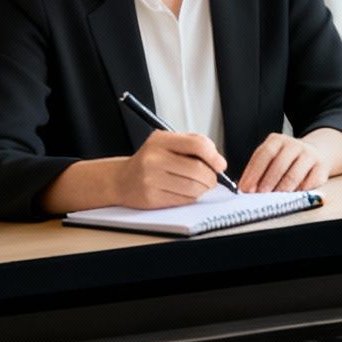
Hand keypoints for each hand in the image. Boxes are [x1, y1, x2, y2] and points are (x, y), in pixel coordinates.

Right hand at [113, 130, 227, 208]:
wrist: (122, 180)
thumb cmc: (149, 161)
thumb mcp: (166, 143)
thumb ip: (192, 145)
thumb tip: (218, 161)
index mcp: (160, 141)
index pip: (197, 145)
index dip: (214, 156)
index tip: (220, 164)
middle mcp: (154, 159)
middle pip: (198, 170)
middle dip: (211, 177)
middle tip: (211, 178)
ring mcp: (151, 179)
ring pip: (194, 188)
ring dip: (203, 189)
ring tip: (199, 185)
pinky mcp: (152, 198)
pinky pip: (184, 200)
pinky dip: (192, 197)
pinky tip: (185, 192)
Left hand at [237, 132, 327, 192]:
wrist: (314, 153)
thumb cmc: (286, 160)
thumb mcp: (271, 158)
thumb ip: (259, 170)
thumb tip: (246, 188)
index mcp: (278, 140)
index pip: (264, 154)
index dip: (254, 172)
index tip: (246, 188)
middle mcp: (295, 145)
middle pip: (279, 165)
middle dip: (267, 183)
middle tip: (259, 196)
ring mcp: (310, 155)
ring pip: (294, 175)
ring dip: (282, 190)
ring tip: (274, 199)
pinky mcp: (322, 167)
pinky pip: (310, 183)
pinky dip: (300, 192)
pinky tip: (293, 196)